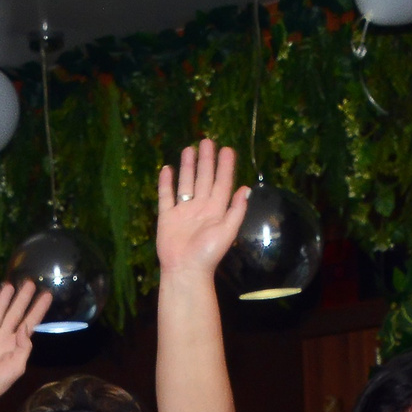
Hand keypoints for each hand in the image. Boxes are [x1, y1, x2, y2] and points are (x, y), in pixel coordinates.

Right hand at [0, 282, 51, 403]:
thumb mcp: (18, 365)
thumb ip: (24, 346)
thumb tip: (25, 325)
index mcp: (16, 344)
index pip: (30, 322)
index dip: (39, 309)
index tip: (47, 295)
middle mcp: (2, 337)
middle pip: (15, 313)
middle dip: (22, 299)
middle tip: (30, 283)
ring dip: (2, 300)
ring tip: (9, 285)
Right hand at [156, 140, 249, 277]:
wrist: (185, 270)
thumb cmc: (208, 254)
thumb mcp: (227, 231)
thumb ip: (236, 210)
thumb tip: (245, 189)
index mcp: (216, 211)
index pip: (222, 184)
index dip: (225, 167)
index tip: (227, 150)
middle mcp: (200, 208)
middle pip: (204, 179)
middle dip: (206, 161)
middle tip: (207, 141)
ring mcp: (183, 212)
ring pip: (186, 183)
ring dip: (188, 167)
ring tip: (190, 148)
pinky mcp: (167, 217)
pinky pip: (166, 196)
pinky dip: (166, 183)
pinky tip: (167, 169)